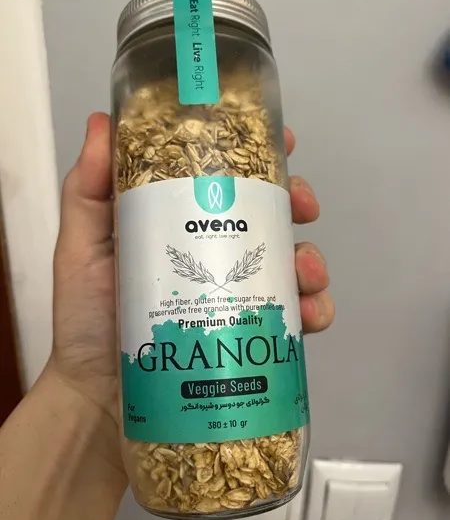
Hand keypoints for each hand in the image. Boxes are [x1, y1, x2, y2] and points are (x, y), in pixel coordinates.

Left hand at [50, 114, 333, 426]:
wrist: (100, 396)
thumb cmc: (89, 317)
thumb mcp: (82, 246)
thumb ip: (88, 190)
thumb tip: (101, 122)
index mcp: (185, 223)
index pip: (228, 179)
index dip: (261, 155)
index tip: (283, 142)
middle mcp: (218, 253)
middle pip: (272, 215)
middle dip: (298, 203)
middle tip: (302, 206)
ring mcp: (238, 295)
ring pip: (294, 264)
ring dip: (312, 260)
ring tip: (304, 273)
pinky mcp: (252, 335)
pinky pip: (295, 319)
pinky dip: (313, 312)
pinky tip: (306, 317)